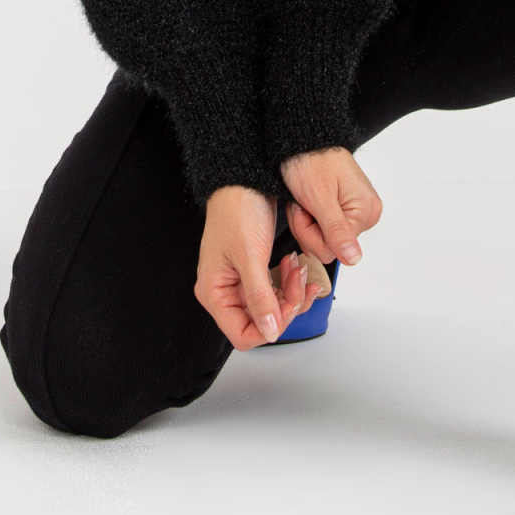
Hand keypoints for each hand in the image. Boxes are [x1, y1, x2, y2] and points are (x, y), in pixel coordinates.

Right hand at [196, 185, 324, 349]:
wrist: (245, 180)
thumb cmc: (237, 210)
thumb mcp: (250, 255)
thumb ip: (259, 296)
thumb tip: (270, 331)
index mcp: (214, 292)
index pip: (243, 334)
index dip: (270, 327)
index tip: (289, 306)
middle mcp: (224, 291)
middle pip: (261, 322)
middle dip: (286, 304)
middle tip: (300, 281)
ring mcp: (239, 281)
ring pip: (272, 307)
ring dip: (291, 291)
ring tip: (299, 268)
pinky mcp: (254, 271)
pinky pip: (275, 289)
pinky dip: (289, 281)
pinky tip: (296, 265)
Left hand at [280, 147, 382, 266]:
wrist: (302, 140)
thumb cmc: (311, 159)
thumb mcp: (320, 197)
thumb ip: (337, 231)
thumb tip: (354, 258)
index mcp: (365, 211)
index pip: (332, 250)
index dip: (310, 232)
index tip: (305, 208)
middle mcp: (364, 214)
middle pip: (327, 247)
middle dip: (306, 227)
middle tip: (303, 203)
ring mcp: (353, 213)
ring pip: (321, 240)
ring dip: (304, 222)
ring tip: (304, 199)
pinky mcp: (341, 211)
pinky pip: (321, 230)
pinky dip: (307, 218)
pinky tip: (306, 201)